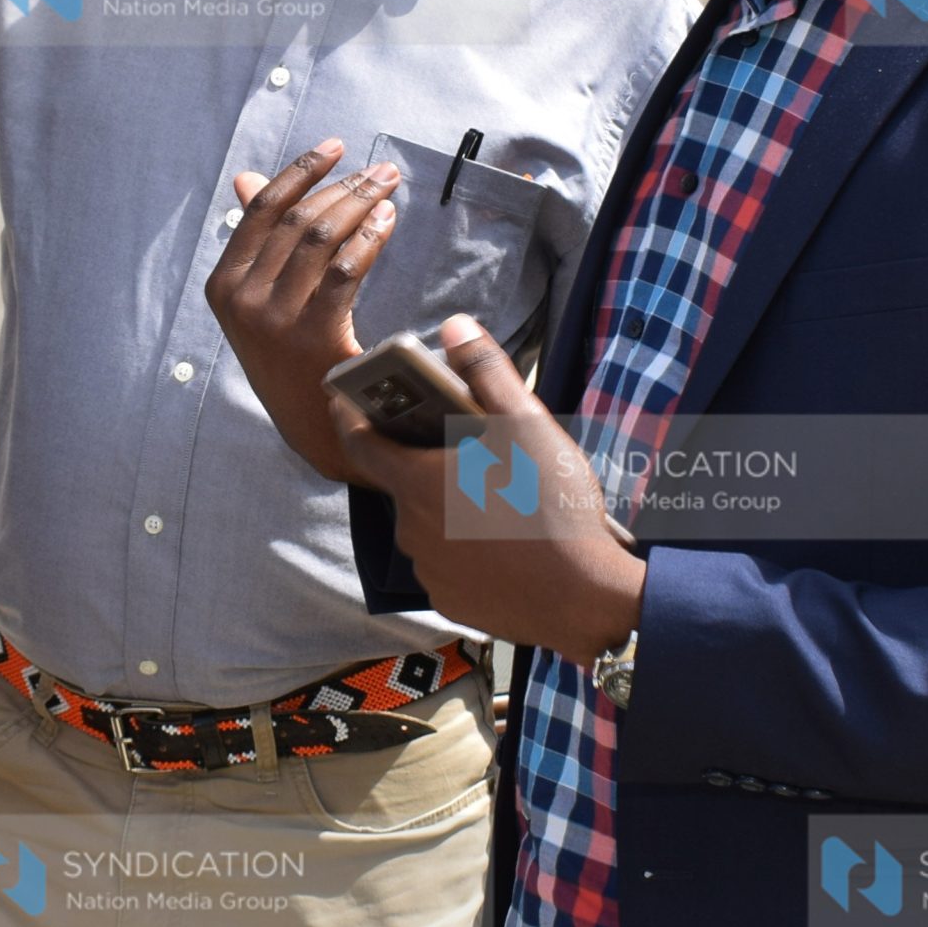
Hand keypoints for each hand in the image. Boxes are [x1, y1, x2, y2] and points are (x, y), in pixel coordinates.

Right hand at [204, 138, 402, 481]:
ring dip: (361, 204)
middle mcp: (241, 299)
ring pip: (321, 237)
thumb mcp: (259, 302)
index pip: (263, 210)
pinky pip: (346, 269)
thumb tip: (247, 178)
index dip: (301, 171)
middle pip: (298, 220)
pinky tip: (388, 222)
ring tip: (389, 189)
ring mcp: (274, 319)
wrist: (315, 431)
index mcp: (223, 284)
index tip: (336, 147)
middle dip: (344, 185)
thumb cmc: (292, 359)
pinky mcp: (313, 335)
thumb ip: (257, 240)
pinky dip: (370, 237)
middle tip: (381, 171)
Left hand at [330, 314, 644, 663]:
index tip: (343, 399)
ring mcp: (428, 570)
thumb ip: (486, 371)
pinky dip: (464, 551)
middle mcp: (410, 527)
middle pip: (405, 485)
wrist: (584, 596)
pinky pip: (448, 566)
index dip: (349, 417)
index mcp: (417, 480)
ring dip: (447, 510)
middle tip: (465, 452)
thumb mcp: (525, 424)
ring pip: (428, 527)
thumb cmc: (552, 505)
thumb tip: (456, 325)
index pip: (359, 442)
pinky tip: (502, 542)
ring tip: (494, 498)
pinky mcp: (451, 601)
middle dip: (425, 465)